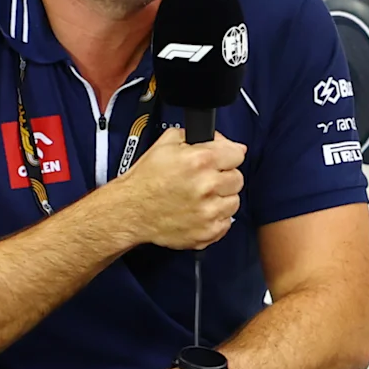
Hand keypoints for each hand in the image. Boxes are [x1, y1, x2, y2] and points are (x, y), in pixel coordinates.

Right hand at [106, 132, 244, 250]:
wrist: (131, 210)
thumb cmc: (145, 180)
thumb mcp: (166, 144)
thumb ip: (197, 137)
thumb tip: (223, 142)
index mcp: (199, 160)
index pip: (237, 154)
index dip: (227, 155)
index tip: (221, 160)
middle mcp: (207, 186)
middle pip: (238, 178)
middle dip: (224, 176)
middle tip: (206, 179)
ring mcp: (208, 212)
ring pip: (234, 201)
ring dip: (222, 198)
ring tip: (201, 197)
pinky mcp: (207, 232)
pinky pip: (227, 222)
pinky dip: (216, 218)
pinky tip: (200, 211)